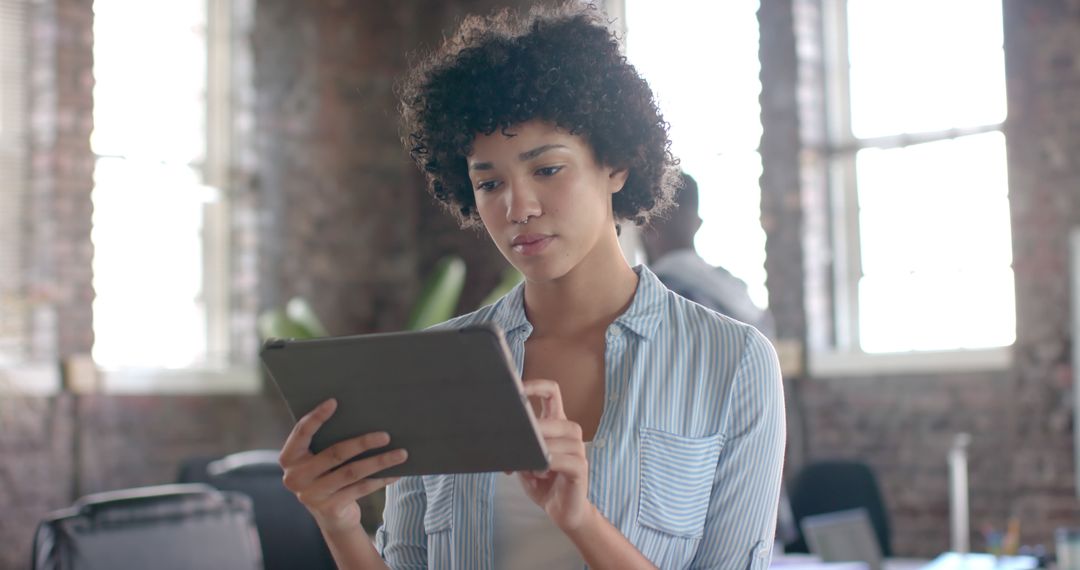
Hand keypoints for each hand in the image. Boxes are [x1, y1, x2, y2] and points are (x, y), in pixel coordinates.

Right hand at [279, 398, 407, 532]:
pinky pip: (361, 489)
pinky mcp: (330, 508)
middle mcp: (295, 477)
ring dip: (379, 461)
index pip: (301, 432)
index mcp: (289, 458)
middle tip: (386, 435)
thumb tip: (361, 416)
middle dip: (363, 443)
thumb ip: (326, 442)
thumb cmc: (328, 476)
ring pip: (352, 472)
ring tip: (401, 453)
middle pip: (335, 453)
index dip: (317, 417)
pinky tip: (397, 473)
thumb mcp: (319, 460)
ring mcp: (312, 495)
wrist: (331, 518)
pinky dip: (381, 479)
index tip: (334, 401)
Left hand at [517, 379, 594, 531]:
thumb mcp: (525, 460)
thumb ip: (519, 445)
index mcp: (556, 425)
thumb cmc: (543, 483)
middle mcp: (569, 433)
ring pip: (557, 439)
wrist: (562, 511)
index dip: (536, 386)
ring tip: (529, 466)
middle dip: (532, 431)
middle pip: (553, 419)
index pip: (551, 393)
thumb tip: (503, 434)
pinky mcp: (581, 467)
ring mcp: (578, 449)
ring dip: (539, 451)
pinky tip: (539, 472)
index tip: (517, 389)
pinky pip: (564, 459)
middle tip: (515, 444)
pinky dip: (548, 464)